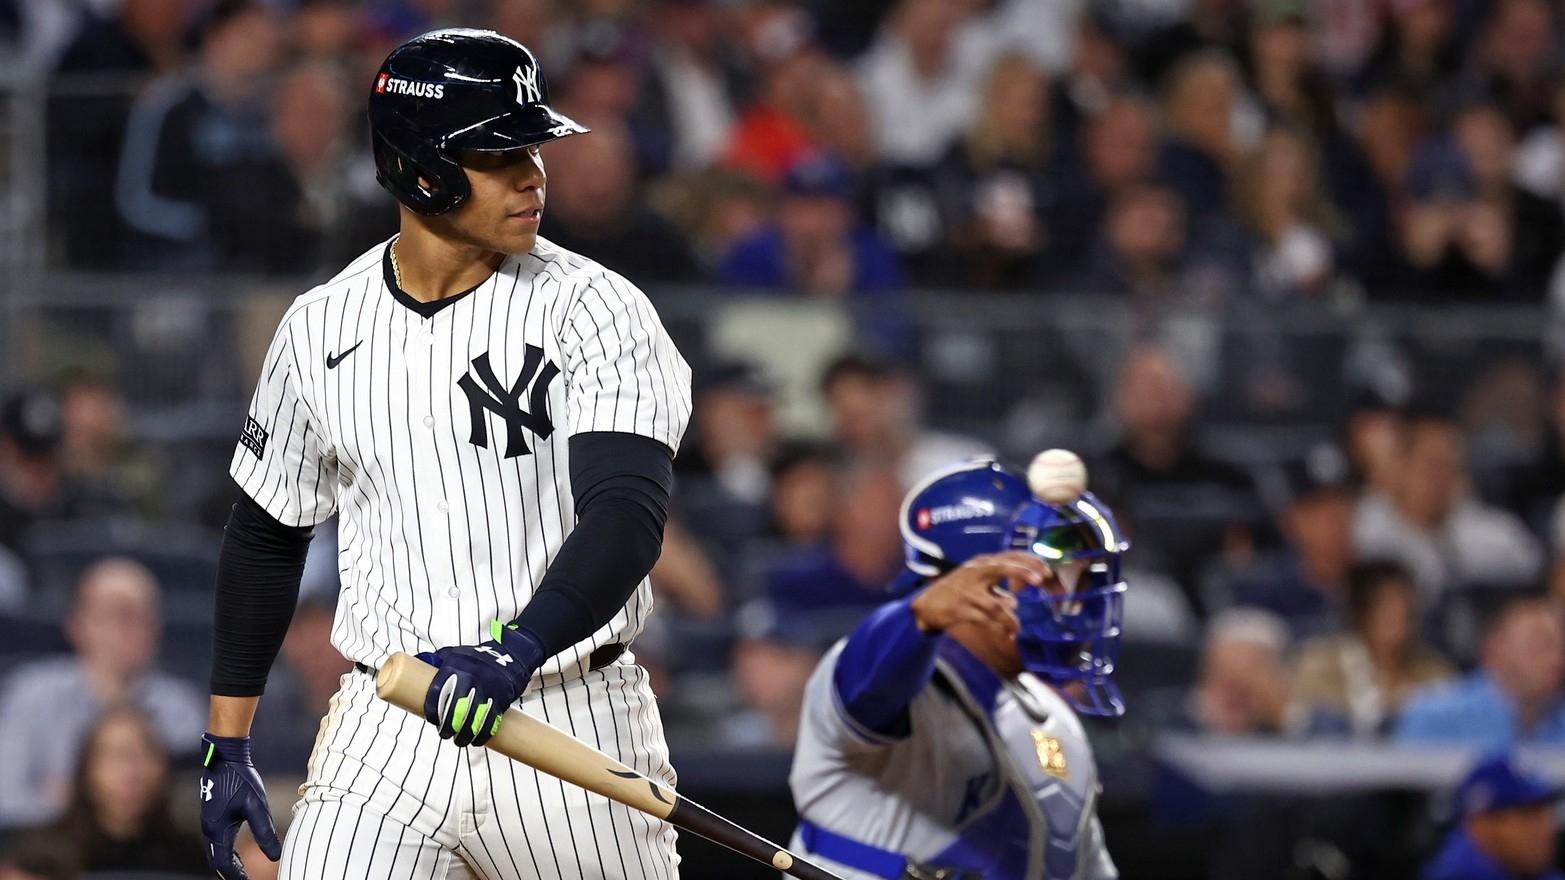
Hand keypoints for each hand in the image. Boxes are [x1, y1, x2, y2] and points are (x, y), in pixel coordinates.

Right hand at [198, 734, 280, 879]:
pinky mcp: (212, 816)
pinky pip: (216, 842)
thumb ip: (265, 832)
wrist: (225, 757)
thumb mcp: (256, 806)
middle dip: (230, 873)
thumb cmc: (241, 779)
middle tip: (245, 879)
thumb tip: (275, 856)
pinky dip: (225, 852)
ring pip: (215, 852)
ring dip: (227, 863)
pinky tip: (236, 852)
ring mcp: (208, 823)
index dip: (236, 876)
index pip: (224, 864)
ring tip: (243, 871)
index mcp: (218, 831)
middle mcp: (209, 830)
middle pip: (216, 862)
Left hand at [418, 620, 543, 746]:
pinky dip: (482, 735)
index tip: (431, 719)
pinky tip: (476, 741)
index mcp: (455, 668)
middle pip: (454, 710)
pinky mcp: (500, 700)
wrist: (511, 654)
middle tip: (445, 733)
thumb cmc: (478, 657)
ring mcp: (486, 691)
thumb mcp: (455, 653)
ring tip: (459, 741)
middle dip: (448, 727)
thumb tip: (416, 664)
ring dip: (464, 735)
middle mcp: (470, 679)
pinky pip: (490, 722)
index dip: (432, 710)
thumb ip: (437, 661)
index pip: (437, 692)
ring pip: (472, 720)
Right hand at [908, 551, 1054, 635]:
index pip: (1008, 557)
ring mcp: (967, 591)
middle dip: (1022, 572)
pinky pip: (987, 620)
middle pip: (1001, 568)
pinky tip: (1007, 634)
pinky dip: (999, 628)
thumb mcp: (977, 581)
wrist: (928, 604)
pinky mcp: (962, 609)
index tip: (1046, 572)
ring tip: (1015, 628)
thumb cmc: (958, 590)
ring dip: (1010, 619)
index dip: (1028, 562)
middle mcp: (974, 573)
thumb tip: (1017, 597)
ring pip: (996, 605)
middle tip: (1040, 580)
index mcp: (980, 564)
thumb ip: (997, 586)